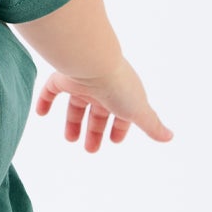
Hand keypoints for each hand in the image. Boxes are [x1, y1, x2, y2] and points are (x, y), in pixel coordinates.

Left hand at [34, 58, 172, 152]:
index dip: (119, 128)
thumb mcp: (138, 110)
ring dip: (73, 122)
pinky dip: (45, 101)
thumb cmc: (119, 86)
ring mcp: (81, 83)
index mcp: (121, 95)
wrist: (92, 62)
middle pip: (98, 113)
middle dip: (96, 131)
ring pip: (76, 105)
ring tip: (70, 139)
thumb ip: (151, 124)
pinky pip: (50, 90)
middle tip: (90, 149)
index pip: (121, 115)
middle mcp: (101, 89)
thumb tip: (169, 137)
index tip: (115, 141)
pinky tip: (41, 113)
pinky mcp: (62, 78)